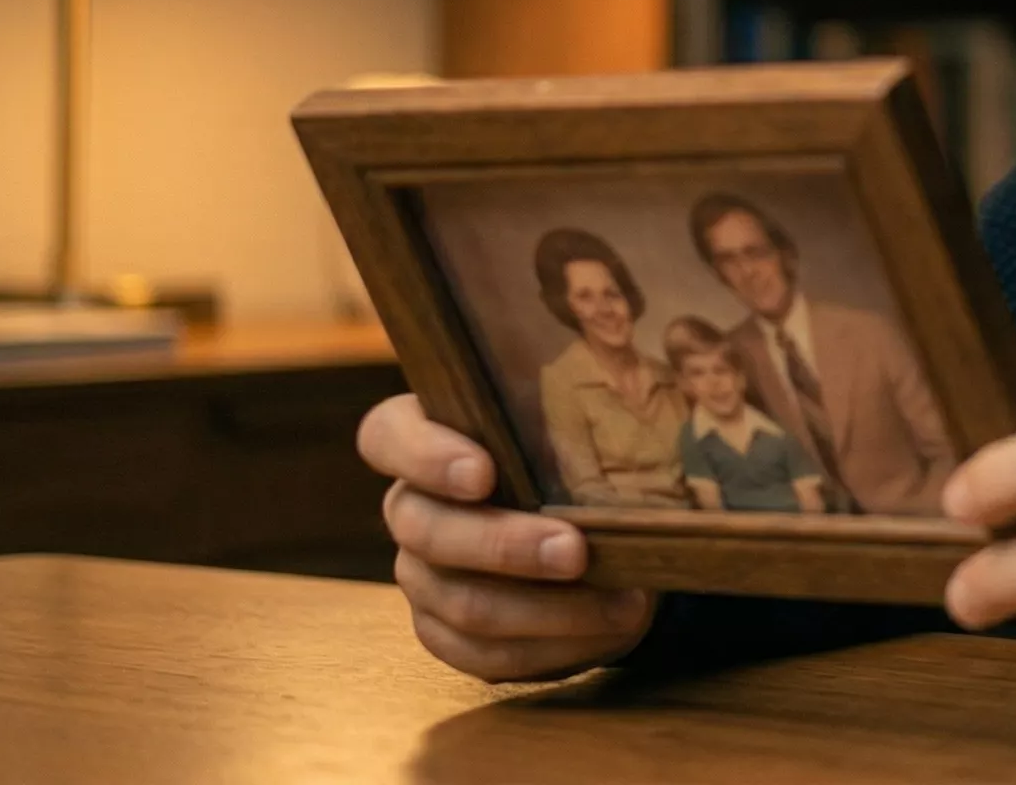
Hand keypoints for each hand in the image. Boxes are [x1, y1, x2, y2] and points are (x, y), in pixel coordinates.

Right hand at [355, 393, 655, 681]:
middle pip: (426, 531)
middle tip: (575, 550)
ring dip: (546, 607)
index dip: (424, 457)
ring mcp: (423, 576)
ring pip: (462, 602)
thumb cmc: (583, 452)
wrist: (601, 528)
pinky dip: (552, 645)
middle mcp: (412, 507)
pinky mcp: (448, 633)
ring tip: (619, 601)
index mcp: (424, 438)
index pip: (387, 436)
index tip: (482, 473)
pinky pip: (485, 653)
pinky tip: (606, 627)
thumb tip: (628, 363)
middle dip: (505, 545)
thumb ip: (579, 387)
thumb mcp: (583, 416)